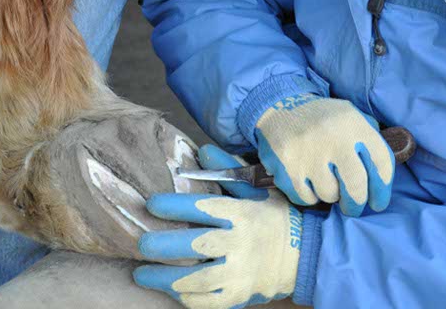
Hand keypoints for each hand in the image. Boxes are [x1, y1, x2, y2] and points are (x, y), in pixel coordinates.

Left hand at [135, 145, 300, 308]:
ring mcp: (240, 274)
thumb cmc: (274, 216)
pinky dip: (186, 298)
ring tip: (142, 274)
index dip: (175, 206)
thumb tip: (203, 152)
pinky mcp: (240, 296)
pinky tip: (170, 290)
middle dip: (164, 246)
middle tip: (141, 244)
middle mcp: (241, 244)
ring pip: (198, 280)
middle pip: (197, 246)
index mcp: (243, 214)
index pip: (205, 208)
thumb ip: (228, 171)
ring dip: (165, 279)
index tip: (152, 204)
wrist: (304, 253)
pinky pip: (208, 303)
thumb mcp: (256, 189)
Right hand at [255, 93, 393, 215]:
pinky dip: (309, 195)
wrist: (279, 106)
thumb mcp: (350, 115)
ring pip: (330, 195)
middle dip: (357, 204)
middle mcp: (334, 139)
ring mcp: (310, 155)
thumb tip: (384, 170)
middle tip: (354, 206)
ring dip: (330, 194)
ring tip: (325, 181)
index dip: (383, 189)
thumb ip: (369, 136)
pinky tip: (308, 181)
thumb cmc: (323, 119)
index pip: (381, 164)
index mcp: (354, 125)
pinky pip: (306, 198)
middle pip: (356, 189)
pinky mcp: (288, 169)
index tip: (378, 202)